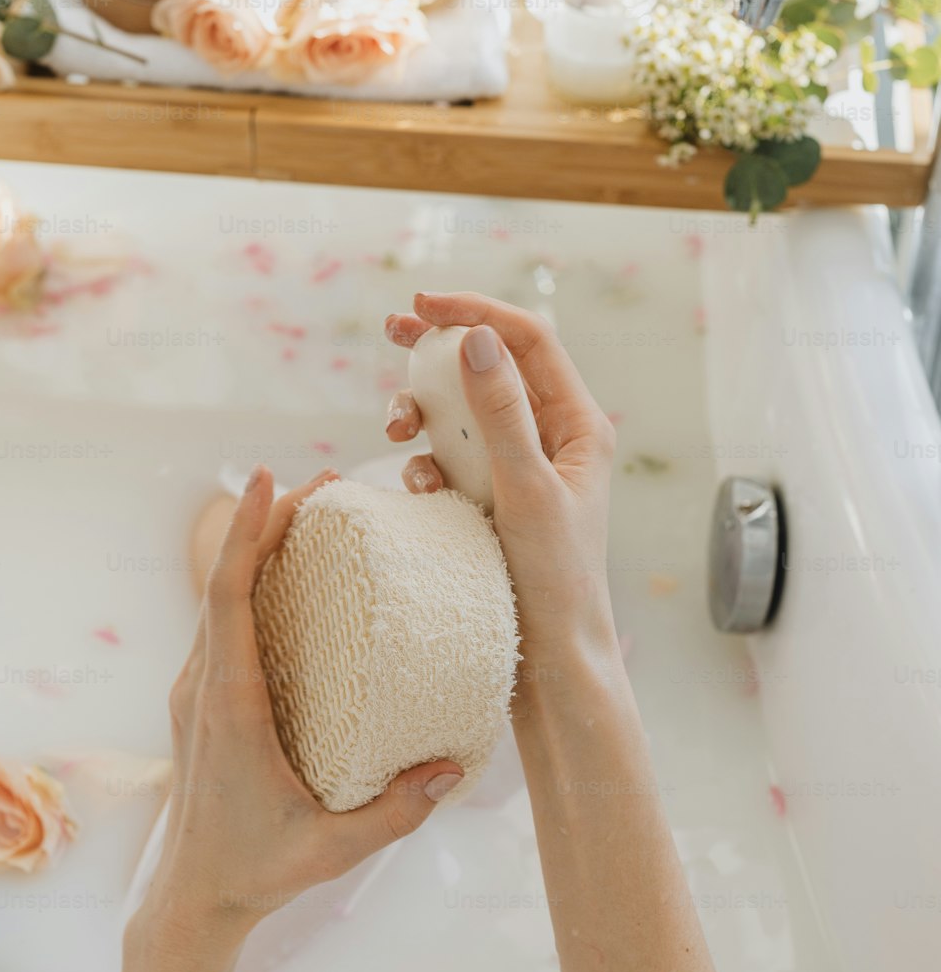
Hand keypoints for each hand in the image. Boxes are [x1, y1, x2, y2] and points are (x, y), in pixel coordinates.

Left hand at [133, 466, 462, 958]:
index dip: (245, 534)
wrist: (193, 896)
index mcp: (227, 707)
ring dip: (260, 548)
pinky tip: (296, 575)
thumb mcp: (333, 850)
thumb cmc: (259, 871)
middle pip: (226, 581)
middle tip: (327, 483)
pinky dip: (254, 583)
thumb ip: (395, 813)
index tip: (269, 479)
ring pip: (222, 598)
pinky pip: (225, 622)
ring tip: (316, 512)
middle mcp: (204, 686)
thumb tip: (455, 766)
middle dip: (267, 522)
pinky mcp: (205, 697)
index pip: (227, 598)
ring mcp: (199, 690)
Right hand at [384, 292, 616, 663]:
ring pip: (462, 412)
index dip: (476, 313)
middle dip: (440, 347)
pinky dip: (425, 461)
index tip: (423, 306)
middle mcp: (552, 438)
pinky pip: (449, 459)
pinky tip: (418, 485)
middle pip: (491, 366)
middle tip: (392, 327)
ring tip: (395, 427)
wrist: (551, 665)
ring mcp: (518, 468)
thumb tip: (478, 339)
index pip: (528, 342)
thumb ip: (500, 415)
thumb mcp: (526, 492)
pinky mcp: (489, 499)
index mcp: (579, 426)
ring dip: (423, 409)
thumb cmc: (556, 583)